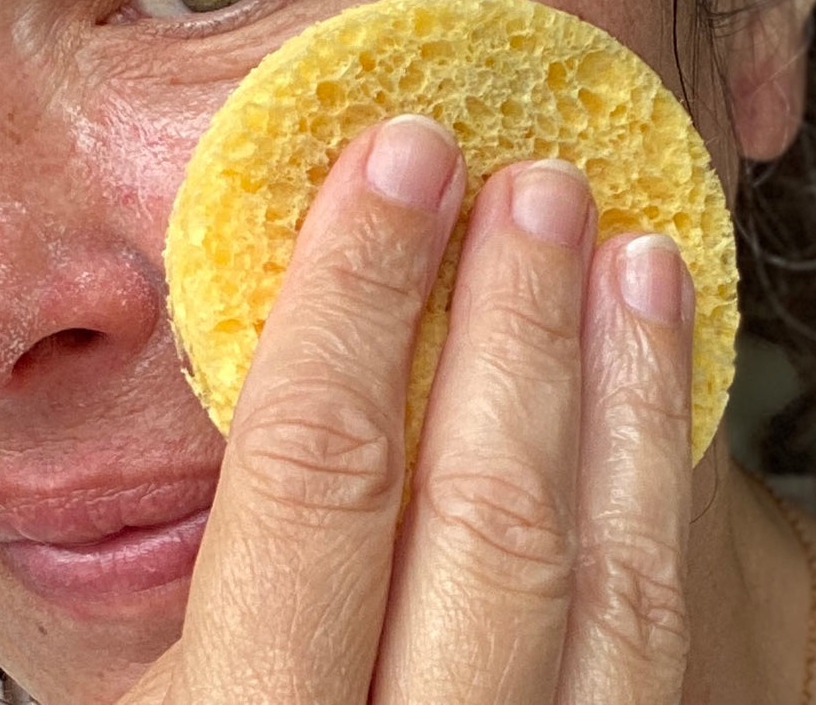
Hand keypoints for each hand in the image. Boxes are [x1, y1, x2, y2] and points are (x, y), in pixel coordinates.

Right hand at [121, 115, 694, 703]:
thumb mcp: (155, 688)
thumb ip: (226, 554)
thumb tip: (296, 355)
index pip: (312, 472)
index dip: (354, 295)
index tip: (398, 163)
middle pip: (482, 515)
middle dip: (510, 323)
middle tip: (535, 184)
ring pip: (603, 577)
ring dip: (620, 387)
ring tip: (631, 250)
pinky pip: (653, 629)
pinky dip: (660, 488)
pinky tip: (659, 379)